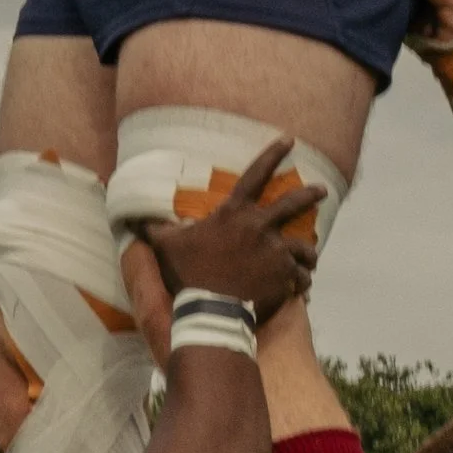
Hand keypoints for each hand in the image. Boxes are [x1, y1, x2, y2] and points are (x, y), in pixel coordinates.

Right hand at [145, 135, 322, 324]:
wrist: (210, 311)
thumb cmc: (188, 275)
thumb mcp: (167, 247)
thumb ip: (155, 230)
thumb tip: (131, 219)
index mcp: (234, 214)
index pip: (256, 174)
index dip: (273, 154)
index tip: (289, 140)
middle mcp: (260, 227)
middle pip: (293, 203)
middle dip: (310, 194)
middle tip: (321, 190)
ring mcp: (276, 252)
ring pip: (304, 247)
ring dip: (307, 254)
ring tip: (309, 261)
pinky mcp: (286, 276)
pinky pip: (301, 278)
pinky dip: (301, 283)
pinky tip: (299, 289)